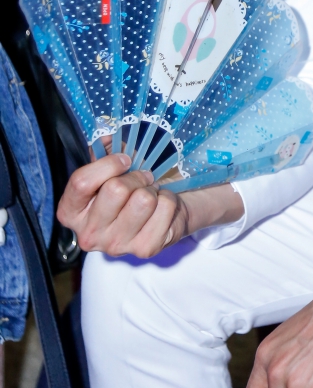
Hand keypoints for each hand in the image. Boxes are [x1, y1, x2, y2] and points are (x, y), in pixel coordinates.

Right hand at [57, 153, 188, 258]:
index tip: (124, 160)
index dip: (108, 164)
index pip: (82, 182)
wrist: (157, 217)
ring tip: (149, 195)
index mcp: (70, 213)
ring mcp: (116, 245)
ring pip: (143, 199)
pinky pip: (164, 208)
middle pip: (116, 189)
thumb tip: (107, 138)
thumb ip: (103, 150)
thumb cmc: (128, 190)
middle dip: (135, 177)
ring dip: (151, 190)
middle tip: (142, 179)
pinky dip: (167, 200)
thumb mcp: (109, 169)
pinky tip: (160, 208)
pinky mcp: (145, 249)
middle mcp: (89, 235)